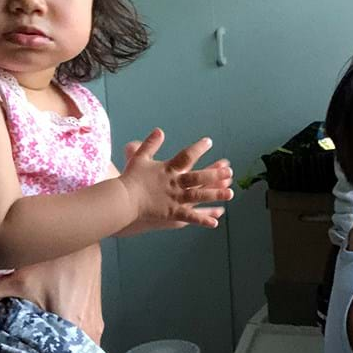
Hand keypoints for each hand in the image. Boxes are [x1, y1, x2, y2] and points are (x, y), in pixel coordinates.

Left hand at [0, 243, 104, 343]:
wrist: (82, 232)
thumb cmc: (53, 257)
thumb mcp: (15, 277)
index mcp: (71, 324)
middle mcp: (89, 328)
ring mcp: (96, 321)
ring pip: (81, 350)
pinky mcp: (96, 314)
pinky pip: (86, 339)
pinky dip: (70, 344)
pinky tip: (53, 344)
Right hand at [119, 129, 233, 230]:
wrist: (121, 199)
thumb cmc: (130, 178)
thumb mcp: (139, 157)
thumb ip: (150, 144)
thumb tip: (159, 130)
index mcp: (169, 169)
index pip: (186, 155)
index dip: (199, 148)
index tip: (209, 142)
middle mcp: (175, 183)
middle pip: (199, 177)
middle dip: (215, 174)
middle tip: (230, 172)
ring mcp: (175, 198)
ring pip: (199, 195)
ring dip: (216, 194)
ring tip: (231, 193)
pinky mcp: (172, 213)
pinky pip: (190, 216)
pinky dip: (203, 219)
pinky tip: (216, 222)